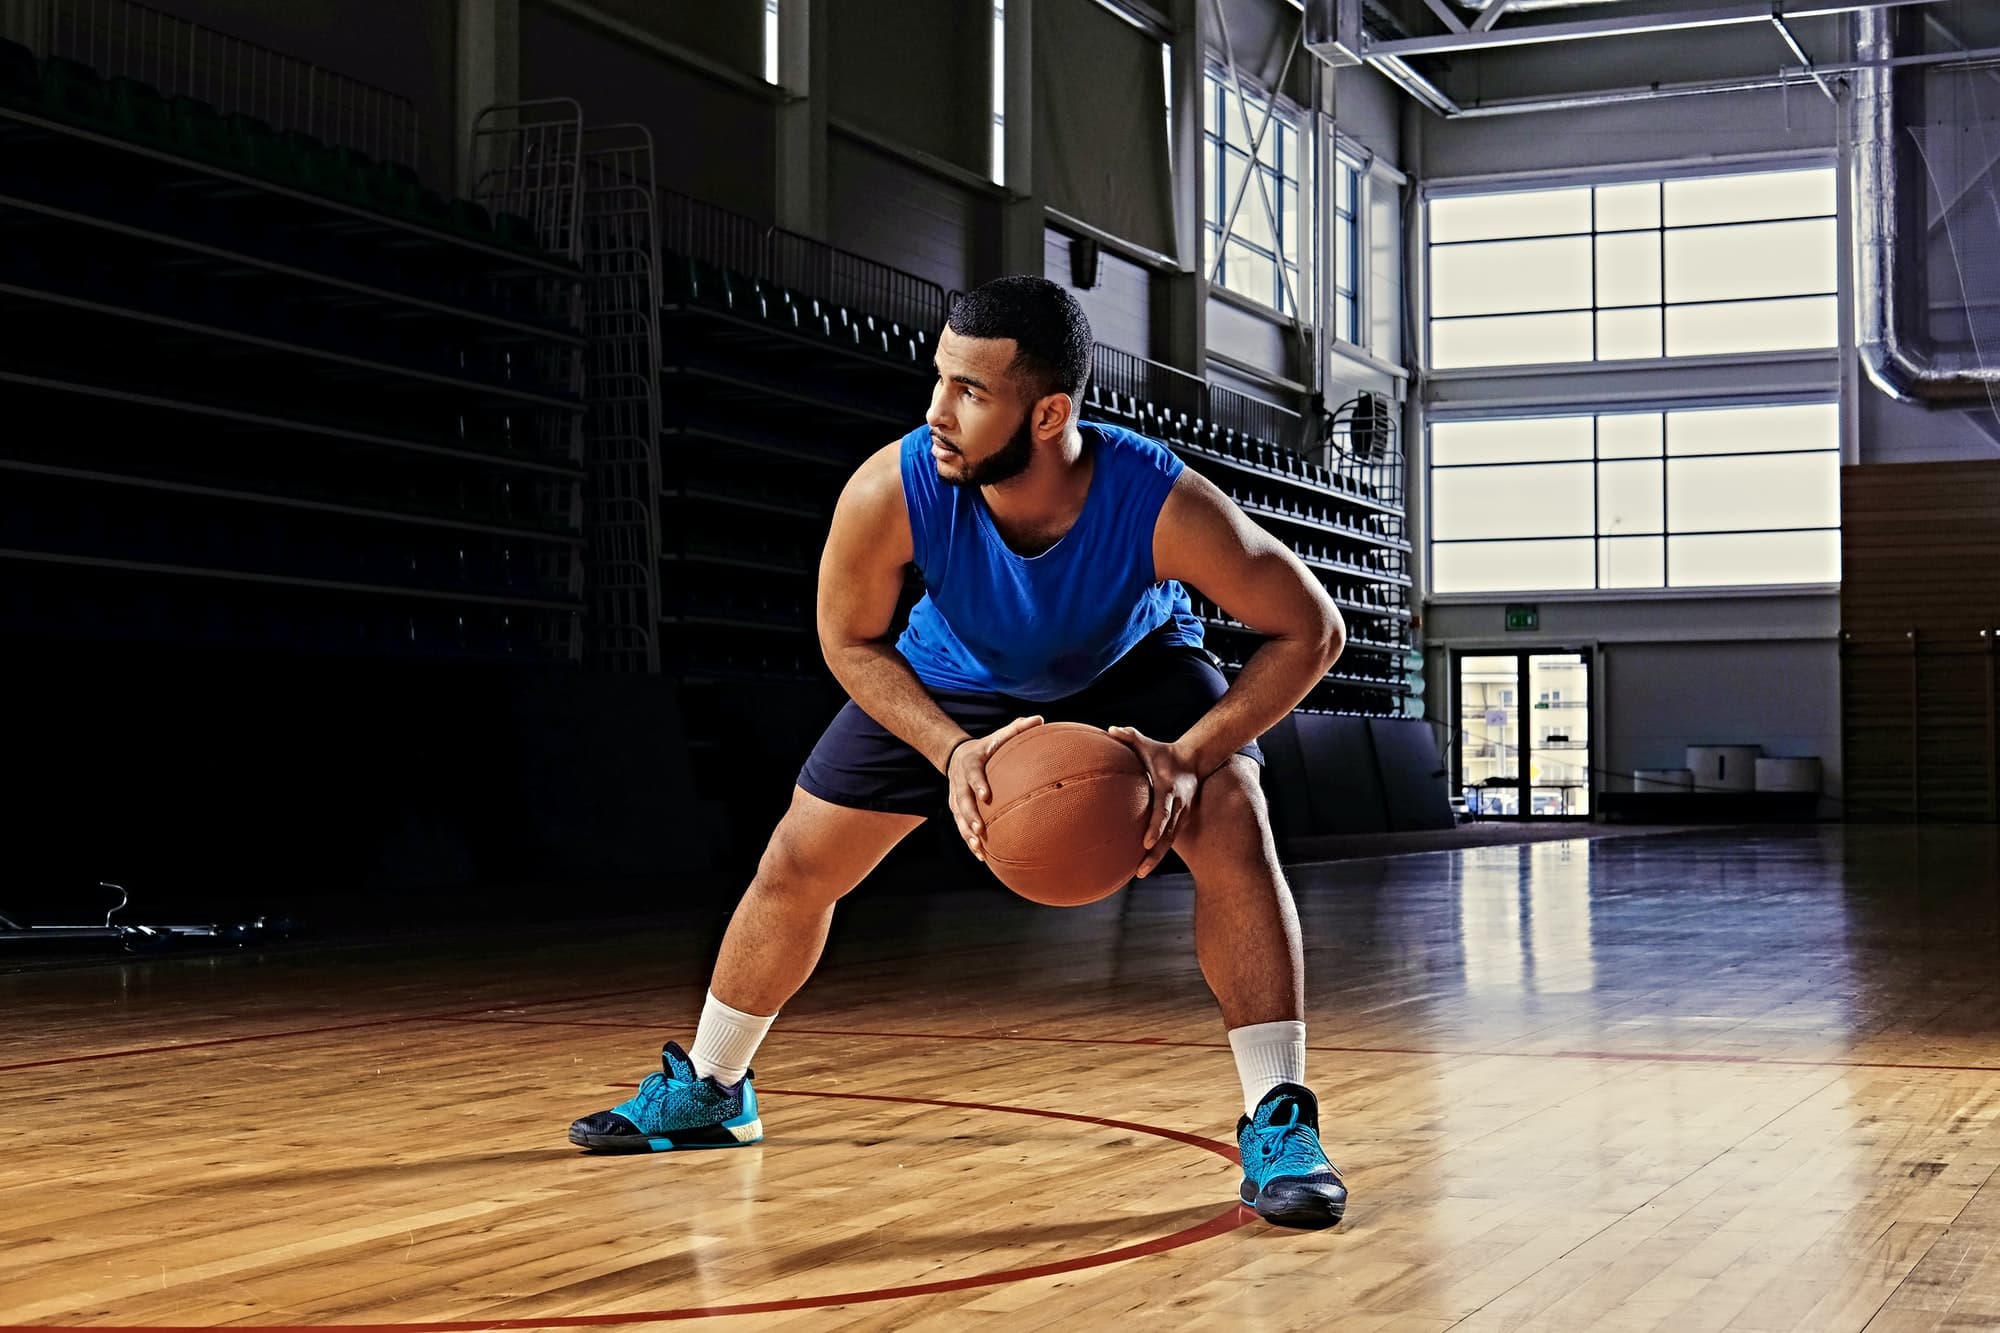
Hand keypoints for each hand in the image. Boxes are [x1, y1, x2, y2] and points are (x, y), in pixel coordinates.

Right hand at [946, 715, 1044, 861]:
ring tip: (979, 848)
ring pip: (959, 819)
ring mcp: (956, 798)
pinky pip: (962, 827)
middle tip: (980, 831)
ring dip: (968, 835)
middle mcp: (960, 783)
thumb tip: (1040, 719)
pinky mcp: (957, 810)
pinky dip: (970, 842)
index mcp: (971, 765)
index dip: (978, 785)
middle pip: (962, 802)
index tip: (986, 796)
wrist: (956, 756)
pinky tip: (982, 856)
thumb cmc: (986, 747)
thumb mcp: (998, 735)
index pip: (972, 774)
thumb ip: (1017, 728)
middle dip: (970, 818)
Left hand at [1107, 725, 1201, 878]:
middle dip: (1155, 853)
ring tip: (1139, 873)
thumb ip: (1130, 736)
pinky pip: (1169, 840)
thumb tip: (1111, 730)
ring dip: (1155, 858)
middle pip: (1167, 834)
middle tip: (1141, 870)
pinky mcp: (1180, 820)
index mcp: (1168, 789)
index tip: (1146, 842)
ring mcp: (1181, 815)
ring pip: (1169, 841)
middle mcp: (1177, 806)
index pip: (1163, 811)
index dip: (1156, 827)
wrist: (1194, 761)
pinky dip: (1157, 853)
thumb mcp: (1148, 743)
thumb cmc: (1164, 752)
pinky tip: (1143, 866)